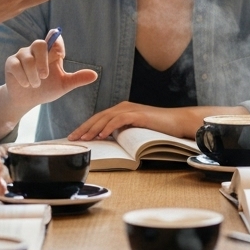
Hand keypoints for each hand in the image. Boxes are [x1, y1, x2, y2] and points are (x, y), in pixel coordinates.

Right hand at [0, 32, 98, 116]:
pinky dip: (22, 77)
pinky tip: (26, 85)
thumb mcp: (63, 85)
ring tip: (35, 85)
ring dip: (32, 75)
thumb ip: (77, 79)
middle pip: (39, 44)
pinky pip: (16, 65)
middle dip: (42, 61)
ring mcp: (22, 55)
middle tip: (44, 77)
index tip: (60, 56)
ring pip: (27, 58)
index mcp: (51, 52)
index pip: (54, 37)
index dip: (57, 43)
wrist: (27, 100)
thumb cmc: (47, 88)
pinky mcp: (11, 63)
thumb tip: (95, 75)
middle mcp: (36, 50)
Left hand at [69, 103, 211, 140]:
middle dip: (84, 128)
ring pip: (106, 118)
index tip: (74, 136)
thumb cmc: (159, 128)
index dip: (85, 126)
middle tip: (71, 138)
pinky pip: (120, 120)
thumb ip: (123, 132)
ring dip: (93, 129)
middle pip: (98, 117)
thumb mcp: (136, 130)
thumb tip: (109, 142)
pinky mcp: (138, 115)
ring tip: (84, 139)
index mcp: (122, 110)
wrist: (178, 122)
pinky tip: (102, 135)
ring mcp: (131, 110)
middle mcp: (124, 107)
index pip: (99, 118)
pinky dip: (109, 127)